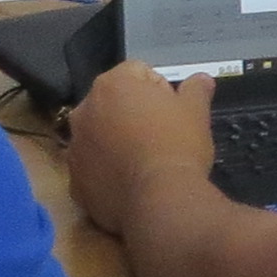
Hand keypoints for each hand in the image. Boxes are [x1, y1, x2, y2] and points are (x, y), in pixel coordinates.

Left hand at [64, 60, 215, 234]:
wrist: (160, 202)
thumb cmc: (178, 146)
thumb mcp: (196, 113)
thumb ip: (195, 90)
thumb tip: (202, 79)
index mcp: (111, 85)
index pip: (138, 73)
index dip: (161, 90)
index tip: (174, 112)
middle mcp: (84, 111)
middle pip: (113, 103)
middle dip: (132, 113)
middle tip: (160, 135)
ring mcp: (75, 147)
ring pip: (99, 136)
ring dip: (116, 141)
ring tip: (144, 162)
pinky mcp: (75, 181)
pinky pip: (93, 168)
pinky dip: (107, 172)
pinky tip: (130, 183)